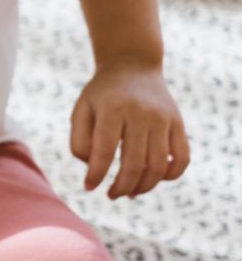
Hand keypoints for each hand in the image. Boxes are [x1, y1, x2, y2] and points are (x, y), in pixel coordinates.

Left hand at [69, 60, 189, 198]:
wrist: (133, 66)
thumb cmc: (101, 96)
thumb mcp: (81, 111)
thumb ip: (79, 141)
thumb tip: (92, 168)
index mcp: (112, 110)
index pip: (103, 152)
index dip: (95, 175)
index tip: (89, 187)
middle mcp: (141, 114)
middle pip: (134, 164)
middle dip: (120, 187)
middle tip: (111, 195)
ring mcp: (163, 118)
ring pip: (158, 166)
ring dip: (143, 187)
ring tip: (129, 192)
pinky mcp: (178, 123)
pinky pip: (182, 157)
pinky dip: (170, 175)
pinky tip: (154, 179)